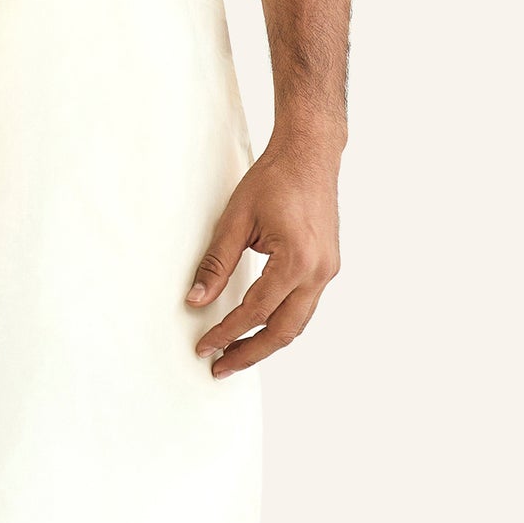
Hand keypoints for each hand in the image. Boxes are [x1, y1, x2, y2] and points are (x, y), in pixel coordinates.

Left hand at [186, 133, 342, 375]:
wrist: (311, 155)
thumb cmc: (274, 179)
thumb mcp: (235, 219)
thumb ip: (215, 264)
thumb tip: (195, 301)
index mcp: (296, 260)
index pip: (255, 311)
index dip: (226, 332)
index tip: (204, 346)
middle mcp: (318, 271)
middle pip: (283, 331)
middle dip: (250, 353)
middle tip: (220, 367)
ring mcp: (327, 271)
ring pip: (297, 323)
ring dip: (267, 342)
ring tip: (236, 354)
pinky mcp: (328, 267)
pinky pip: (304, 307)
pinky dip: (281, 322)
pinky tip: (259, 328)